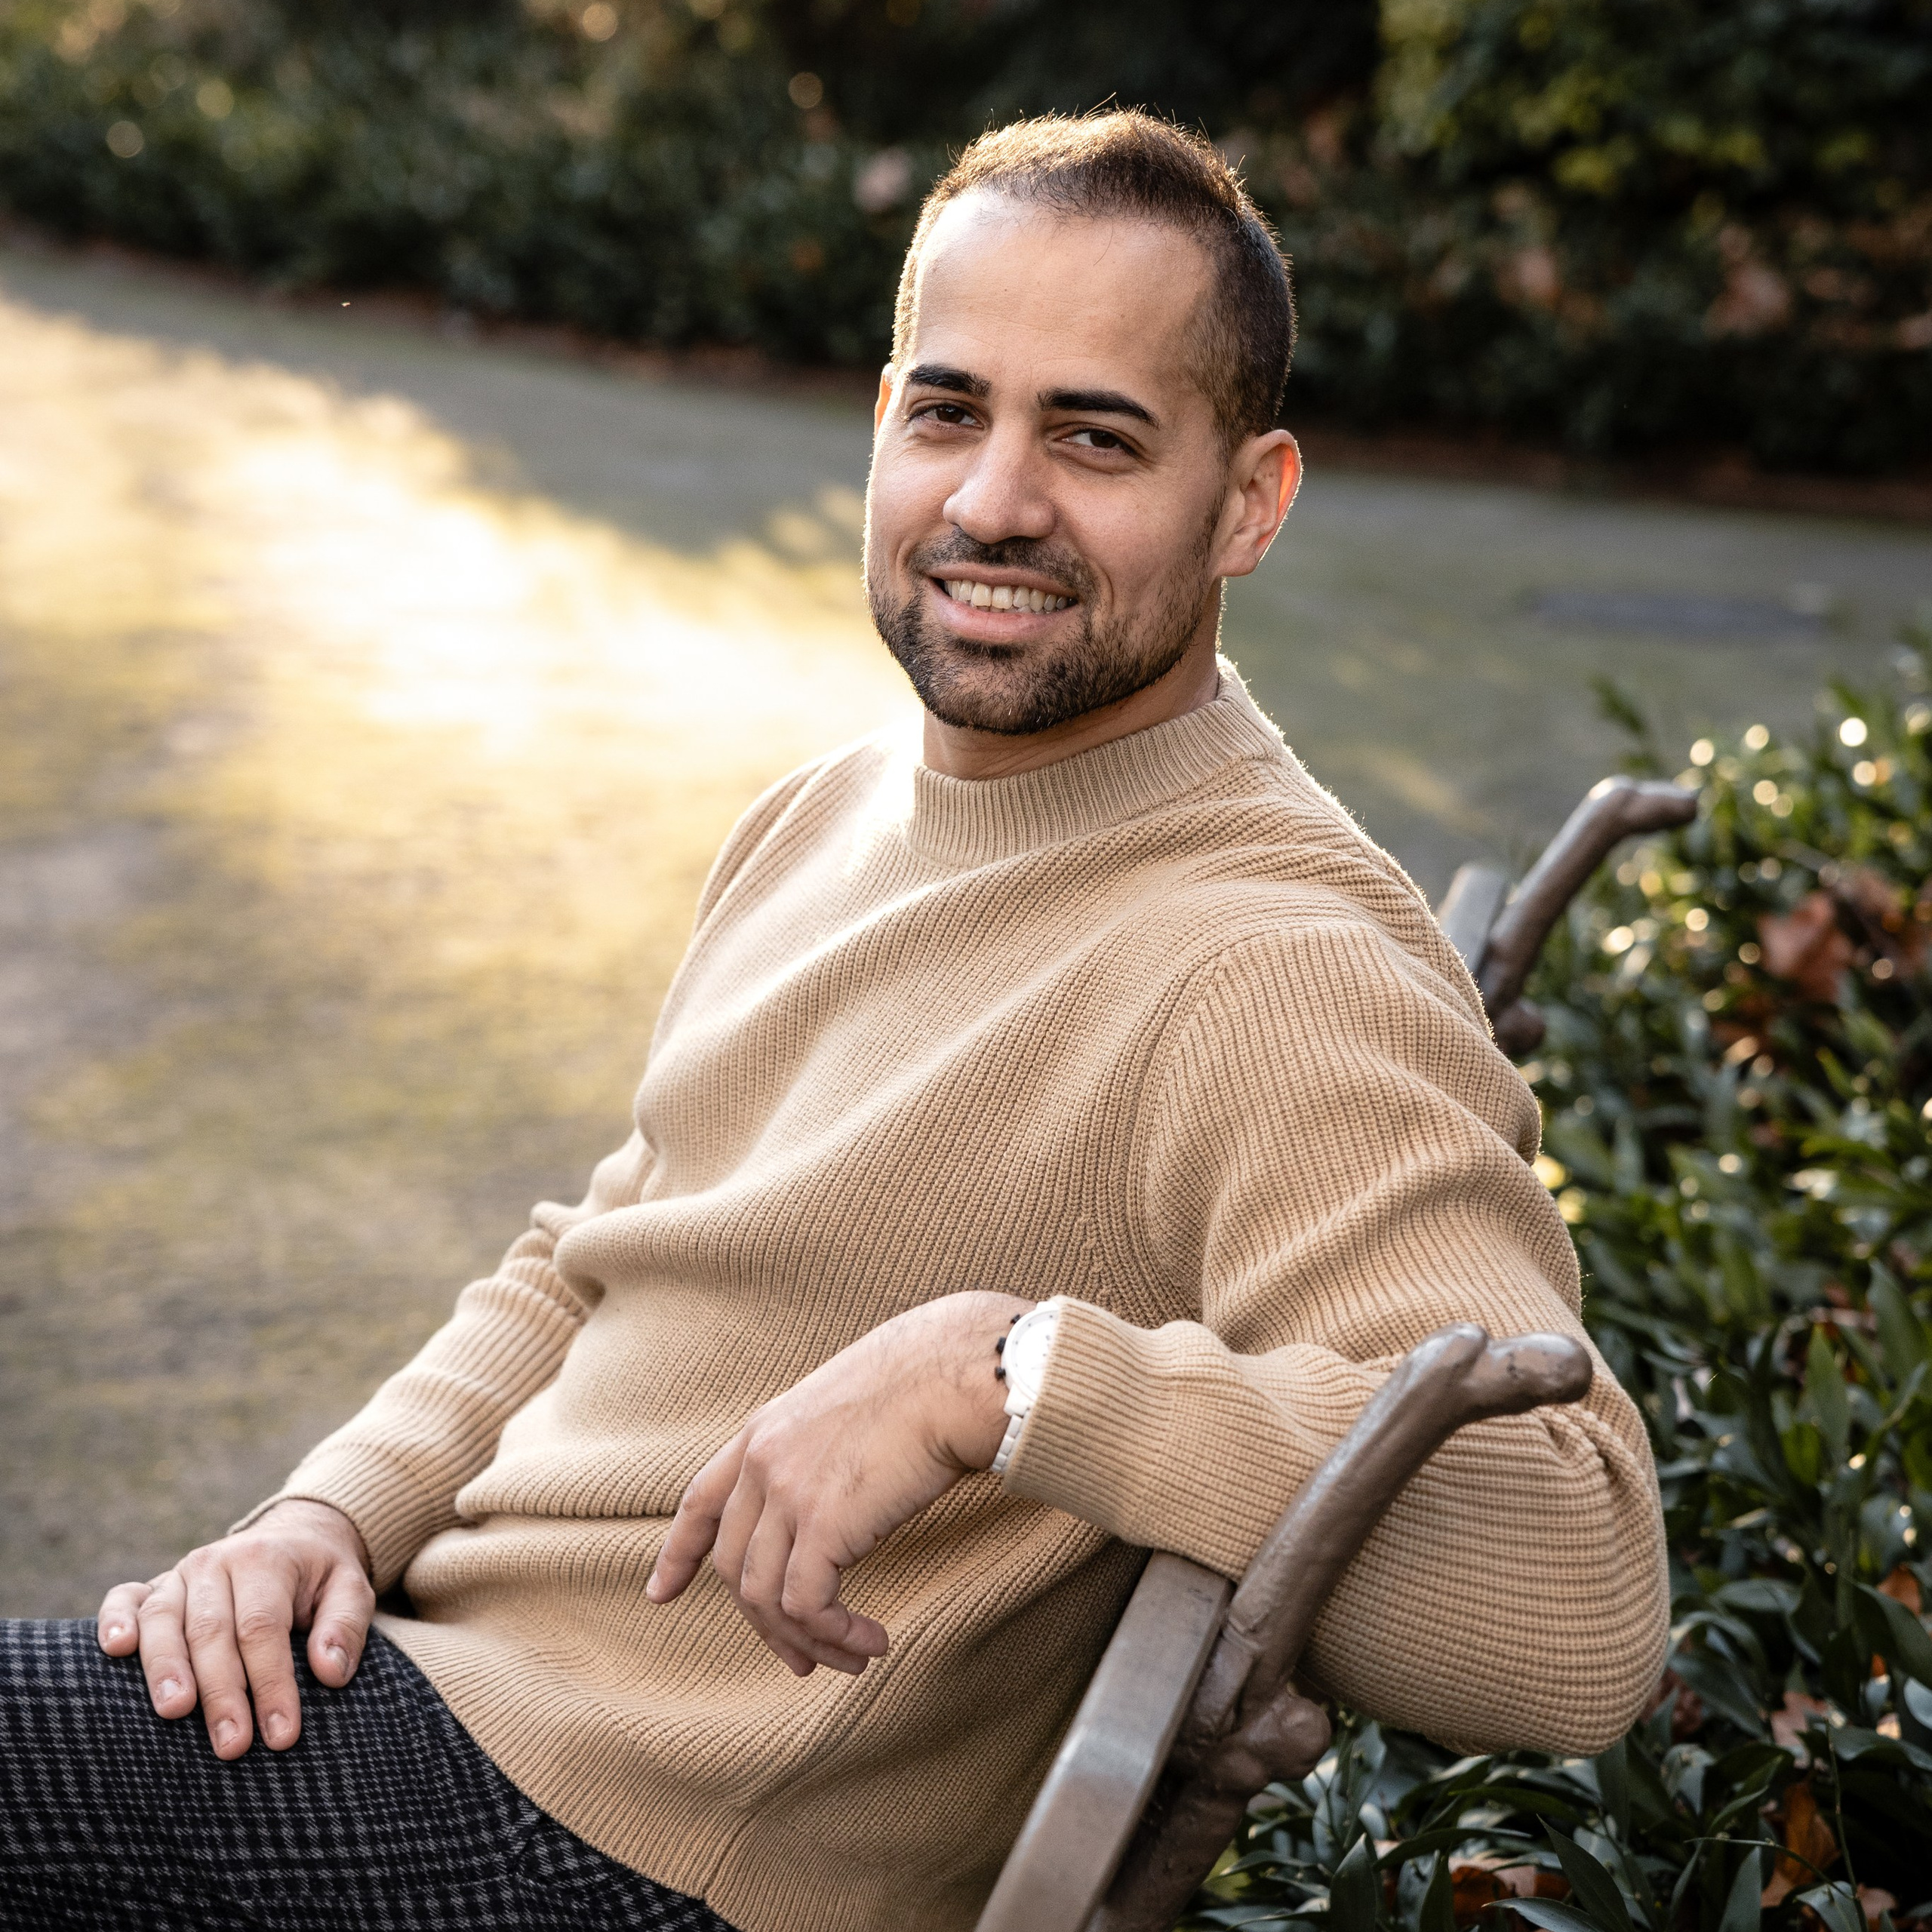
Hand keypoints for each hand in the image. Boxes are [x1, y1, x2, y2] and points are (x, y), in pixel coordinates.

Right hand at [96, 1499, 374, 1759]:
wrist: (291, 1540)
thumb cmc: (320, 1579)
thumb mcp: (350, 1589)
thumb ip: (345, 1627)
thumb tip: (330, 1674)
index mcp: (266, 1561)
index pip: (264, 1627)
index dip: (271, 1682)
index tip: (282, 1734)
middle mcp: (217, 1563)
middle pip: (212, 1631)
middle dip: (222, 1693)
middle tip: (233, 1746)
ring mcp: (180, 1574)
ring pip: (164, 1620)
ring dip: (166, 1669)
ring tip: (175, 1713)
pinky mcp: (153, 1587)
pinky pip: (125, 1597)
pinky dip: (114, 1621)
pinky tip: (115, 1651)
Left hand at [647, 1290, 1031, 1676]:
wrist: (953, 1373)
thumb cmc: (923, 1382)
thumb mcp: (844, 1407)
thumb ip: (819, 1450)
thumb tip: (837, 1496)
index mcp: (763, 1431)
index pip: (700, 1501)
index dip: (677, 1553)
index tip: (660, 1594)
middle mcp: (762, 1462)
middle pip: (732, 1567)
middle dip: (763, 1625)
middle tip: (803, 1660)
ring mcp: (787, 1492)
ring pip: (765, 1598)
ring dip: (807, 1642)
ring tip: (854, 1658)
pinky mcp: (822, 1524)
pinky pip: (807, 1606)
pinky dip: (835, 1635)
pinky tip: (872, 1641)